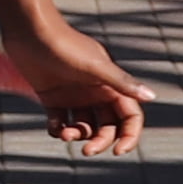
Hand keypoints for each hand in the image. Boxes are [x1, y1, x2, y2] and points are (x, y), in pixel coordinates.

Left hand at [3, 2, 156, 155]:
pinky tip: (54, 128)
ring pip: (83, 127)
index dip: (129, 136)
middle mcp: (95, 92)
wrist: (30, 31)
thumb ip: (122, 83)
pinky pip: (60, 122)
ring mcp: (74, 96)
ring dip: (77, 135)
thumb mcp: (95, 67)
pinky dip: (58, 130)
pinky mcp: (52, 97)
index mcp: (111, 85)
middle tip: (86, 151)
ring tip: (65, 134)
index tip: (119, 152)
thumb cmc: (65, 46)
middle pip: (107, 127)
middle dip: (99, 141)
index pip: (129, 116)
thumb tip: (152, 96)